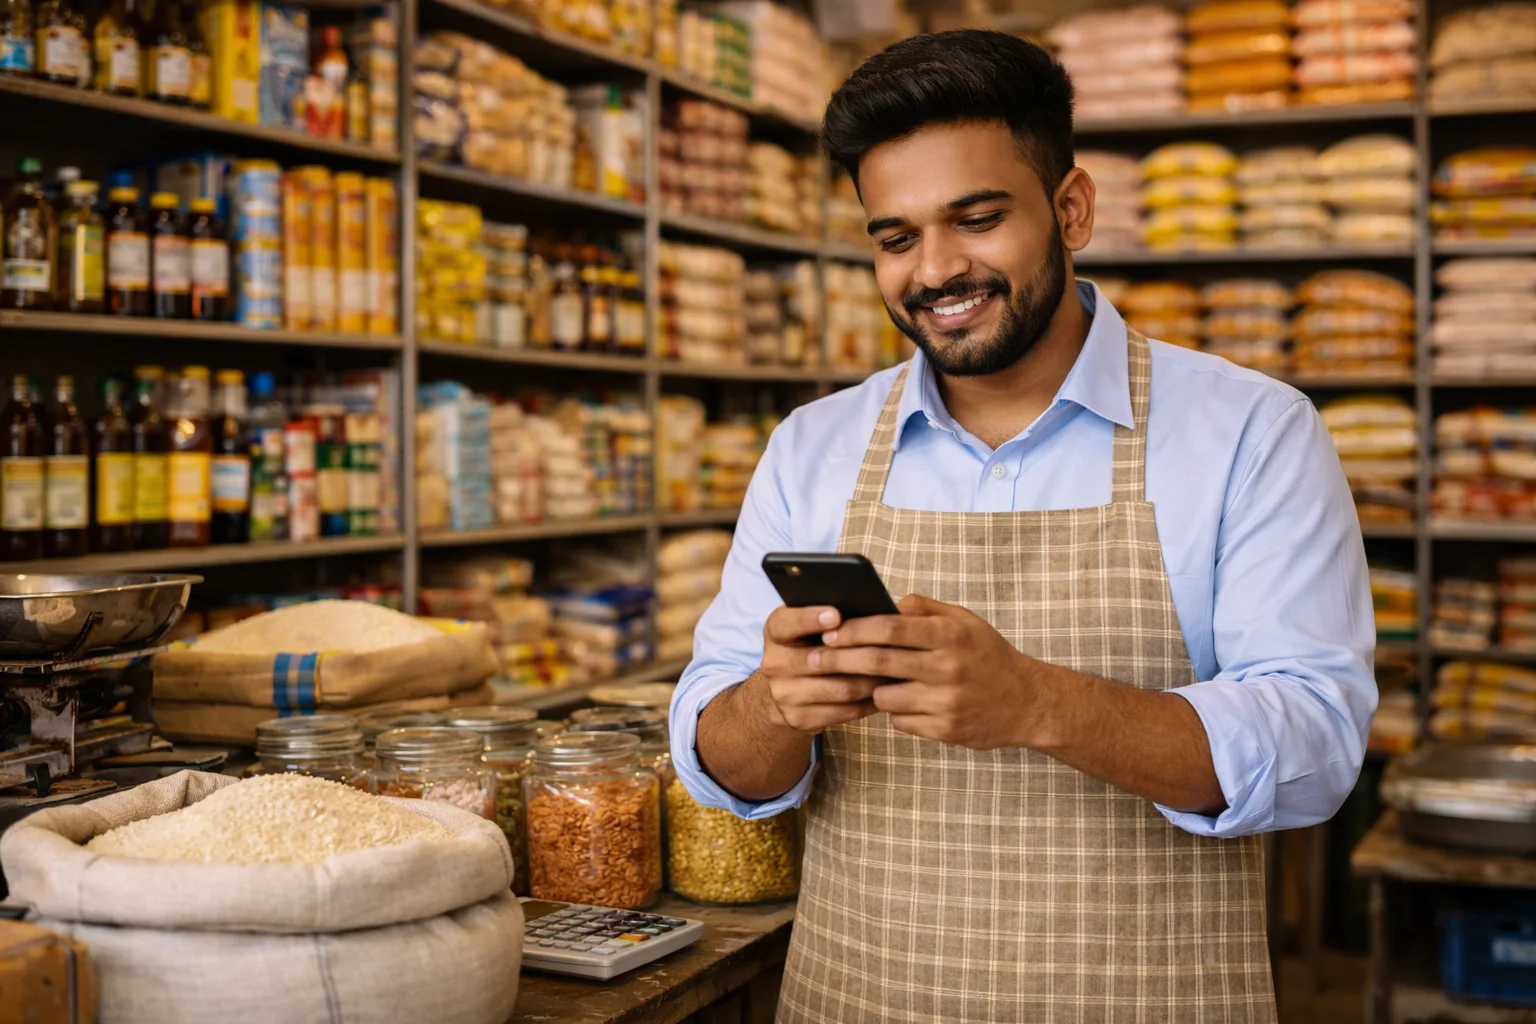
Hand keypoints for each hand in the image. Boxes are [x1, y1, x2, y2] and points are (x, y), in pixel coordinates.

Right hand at [756, 604, 884, 733]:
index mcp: (776, 632)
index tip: (836, 615)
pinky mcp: (799, 719)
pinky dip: (869, 702)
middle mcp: (774, 663)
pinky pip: (845, 712)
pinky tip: (885, 692)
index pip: (787, 623)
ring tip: (896, 671)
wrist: (786, 690)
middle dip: (858, 654)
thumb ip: (832, 614)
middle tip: (889, 647)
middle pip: (819, 659)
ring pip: (841, 689)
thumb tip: (873, 610)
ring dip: (872, 681)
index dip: (810, 618)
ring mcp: (785, 694)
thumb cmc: (810, 646)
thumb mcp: (810, 625)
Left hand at [813, 594, 1044, 748]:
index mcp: (950, 635)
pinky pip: (900, 721)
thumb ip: (926, 608)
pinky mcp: (944, 730)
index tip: (829, 631)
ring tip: (870, 682)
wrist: (1027, 702)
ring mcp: (946, 702)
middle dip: (839, 660)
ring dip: (870, 689)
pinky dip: (895, 711)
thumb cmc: (988, 656)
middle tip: (813, 659)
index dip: (854, 630)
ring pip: (884, 696)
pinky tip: (906, 702)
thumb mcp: (966, 621)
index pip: (890, 628)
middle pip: (878, 662)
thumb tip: (888, 602)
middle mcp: (947, 668)